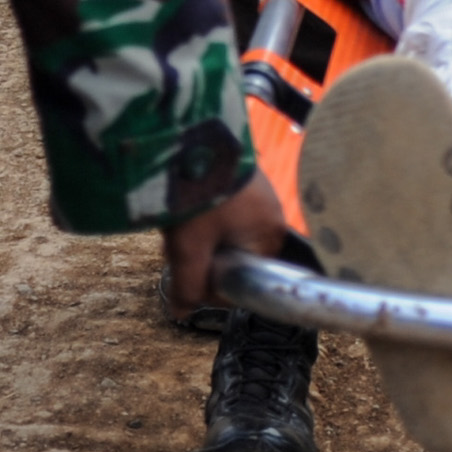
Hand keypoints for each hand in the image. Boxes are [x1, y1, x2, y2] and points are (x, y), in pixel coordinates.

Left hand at [164, 171, 293, 313]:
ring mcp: (260, 193)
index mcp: (270, 237)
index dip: (213, 280)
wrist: (193, 137)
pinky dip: (203, 211)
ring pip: (224, 231)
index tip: (189, 267)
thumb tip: (182, 313)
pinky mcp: (243, 176)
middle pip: (233, 254)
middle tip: (179, 240)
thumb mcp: (189, 250)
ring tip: (179, 219)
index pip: (243, 279)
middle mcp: (272, 215)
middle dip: (202, 254)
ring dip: (199, 232)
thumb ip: (188, 287)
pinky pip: (224, 208)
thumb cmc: (199, 196)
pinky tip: (185, 203)